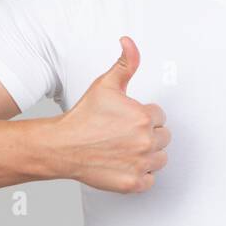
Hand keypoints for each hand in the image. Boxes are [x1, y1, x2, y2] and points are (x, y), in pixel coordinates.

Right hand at [50, 36, 169, 192]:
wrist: (61, 146)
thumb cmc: (83, 117)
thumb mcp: (105, 84)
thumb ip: (125, 63)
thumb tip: (129, 42)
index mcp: (144, 117)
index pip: (160, 116)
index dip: (144, 116)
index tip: (127, 119)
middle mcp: (145, 141)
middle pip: (164, 137)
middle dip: (148, 134)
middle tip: (124, 134)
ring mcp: (140, 164)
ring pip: (160, 159)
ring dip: (148, 155)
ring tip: (125, 148)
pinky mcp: (132, 183)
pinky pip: (150, 180)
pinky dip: (140, 175)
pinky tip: (125, 164)